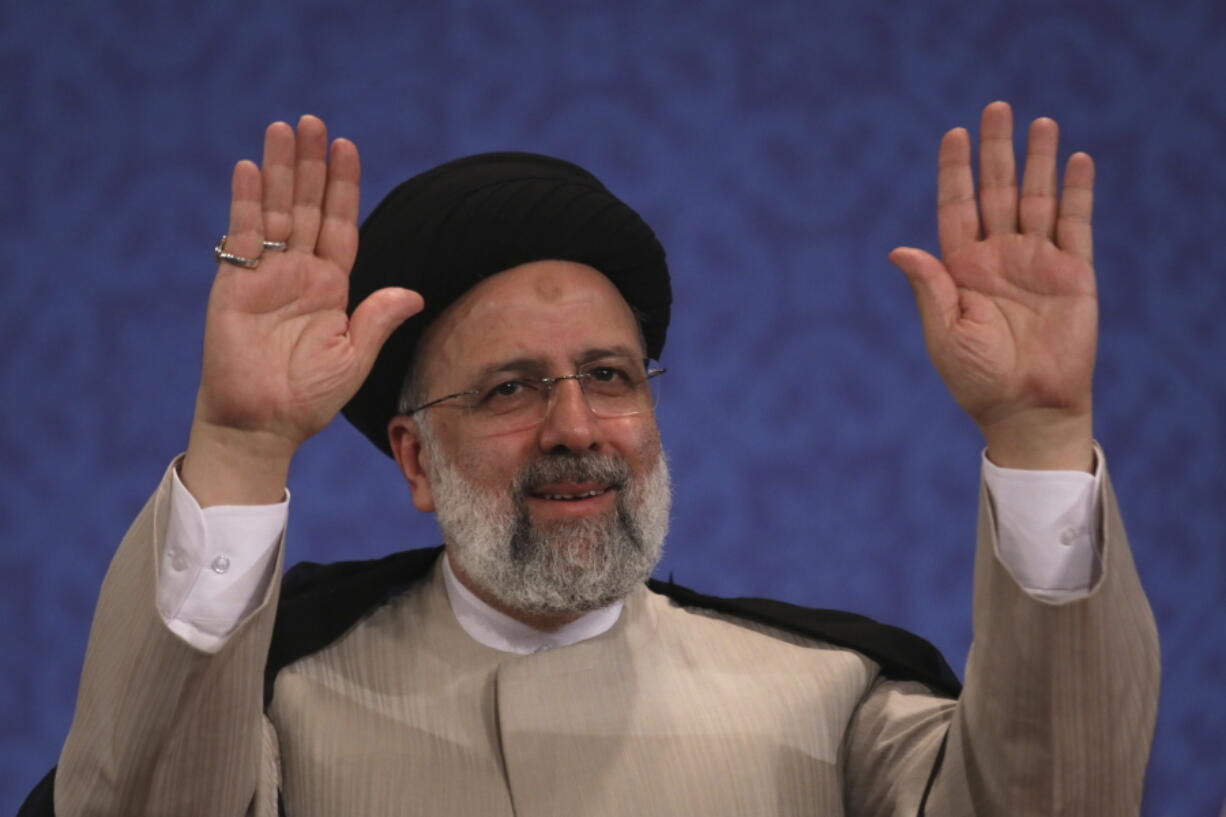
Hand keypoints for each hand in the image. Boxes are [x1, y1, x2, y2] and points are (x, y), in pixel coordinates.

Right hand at [182, 116, 423, 503]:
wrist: (264, 424)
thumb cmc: (309, 398)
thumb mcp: (355, 358)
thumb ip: (378, 319)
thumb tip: (414, 294)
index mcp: (331, 286)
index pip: (340, 224)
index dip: (344, 186)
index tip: (348, 147)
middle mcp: (299, 273)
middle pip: (307, 206)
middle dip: (311, 164)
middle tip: (313, 121)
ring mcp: (266, 275)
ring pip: (275, 211)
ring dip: (279, 169)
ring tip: (283, 128)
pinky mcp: (234, 285)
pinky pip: (242, 237)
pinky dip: (246, 203)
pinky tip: (251, 169)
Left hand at [890, 101, 1095, 470]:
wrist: (1026, 411)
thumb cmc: (977, 380)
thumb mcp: (945, 334)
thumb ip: (929, 288)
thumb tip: (898, 249)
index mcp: (961, 269)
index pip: (957, 207)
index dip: (956, 171)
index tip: (953, 134)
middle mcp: (998, 257)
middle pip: (997, 191)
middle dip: (996, 150)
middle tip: (996, 107)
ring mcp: (1037, 262)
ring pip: (1037, 199)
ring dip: (1039, 161)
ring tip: (1040, 122)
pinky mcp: (1073, 275)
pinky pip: (1076, 225)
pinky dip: (1077, 193)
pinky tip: (1077, 160)